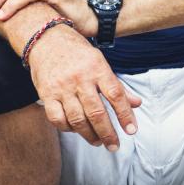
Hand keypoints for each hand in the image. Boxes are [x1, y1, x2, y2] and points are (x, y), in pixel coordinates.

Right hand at [27, 27, 139, 149]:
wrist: (46, 39)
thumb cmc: (77, 53)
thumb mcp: (100, 62)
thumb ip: (117, 86)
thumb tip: (137, 103)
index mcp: (97, 68)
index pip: (116, 95)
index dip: (125, 115)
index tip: (131, 130)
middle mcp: (80, 78)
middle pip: (96, 112)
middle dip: (107, 133)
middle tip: (114, 145)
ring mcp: (62, 87)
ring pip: (77, 119)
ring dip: (89, 135)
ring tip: (97, 141)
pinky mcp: (46, 94)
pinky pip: (57, 118)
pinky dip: (67, 128)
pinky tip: (75, 130)